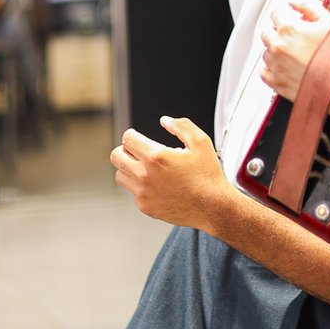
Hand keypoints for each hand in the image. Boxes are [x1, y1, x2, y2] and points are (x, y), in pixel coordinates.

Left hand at [111, 116, 232, 230]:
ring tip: (146, 167)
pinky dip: (139, 185)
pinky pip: (132, 192)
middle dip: (125, 149)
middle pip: (116, 156)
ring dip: (129, 168)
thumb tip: (165, 121)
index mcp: (156, 157)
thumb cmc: (208, 175)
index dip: (132, 134)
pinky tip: (156, 183)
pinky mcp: (146, 207)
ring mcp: (143, 194)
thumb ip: (181, 126)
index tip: (138, 136)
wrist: (213, 207)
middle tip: (138, 150)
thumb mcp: (201, 142)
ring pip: (120, 175)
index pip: (128, 139)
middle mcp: (145, 176)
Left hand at [258, 0, 329, 100]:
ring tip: (296, 55)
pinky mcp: (277, 84)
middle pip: (267, 32)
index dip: (286, 14)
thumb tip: (293, 2)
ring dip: (277, 50)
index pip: (276, 13)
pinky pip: (264, 72)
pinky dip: (272, 68)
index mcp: (289, 29)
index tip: (293, 18)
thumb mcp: (329, 22)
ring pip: (266, 52)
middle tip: (296, 37)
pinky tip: (287, 68)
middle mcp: (278, 47)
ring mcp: (276, 66)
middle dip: (279, 31)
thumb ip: (308, 6)